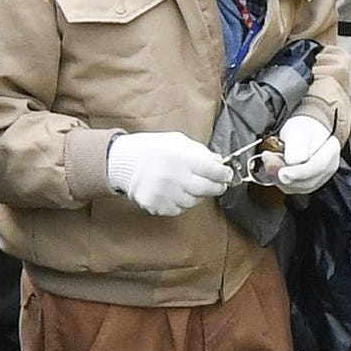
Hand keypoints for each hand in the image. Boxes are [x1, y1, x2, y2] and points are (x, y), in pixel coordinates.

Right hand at [104, 130, 233, 215]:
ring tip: (187, 184)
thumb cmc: (152, 148)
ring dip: (195, 195)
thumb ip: (200, 151)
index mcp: (182, 158)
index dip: (224, 174)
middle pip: (208, 189)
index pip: (214, 171)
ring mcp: (165, 194)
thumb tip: (220, 163)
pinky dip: (180, 202)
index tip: (227, 175)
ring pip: (193, 202)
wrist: (123, 161)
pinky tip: (173, 192)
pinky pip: (178, 209)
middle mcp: (175, 177)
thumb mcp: (177, 141)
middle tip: (218, 184)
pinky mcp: (156, 206)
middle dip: (216, 187)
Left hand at [260, 115, 339, 193]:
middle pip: (307, 181)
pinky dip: (278, 180)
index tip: (282, 174)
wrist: (305, 132)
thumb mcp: (298, 131)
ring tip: (269, 159)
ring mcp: (319, 179)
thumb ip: (296, 147)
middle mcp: (328, 168)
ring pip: (297, 187)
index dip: (298, 173)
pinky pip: (292, 188)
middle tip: (268, 159)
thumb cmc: (303, 128)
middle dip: (284, 175)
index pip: (318, 167)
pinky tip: (273, 167)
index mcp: (331, 151)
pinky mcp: (307, 184)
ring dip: (278, 177)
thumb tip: (291, 163)